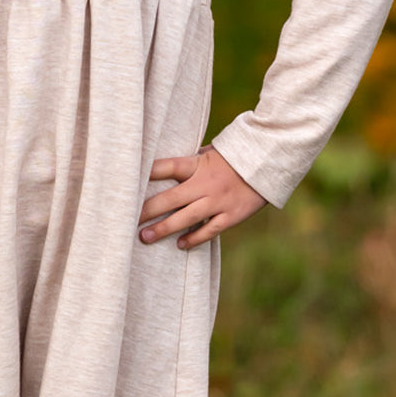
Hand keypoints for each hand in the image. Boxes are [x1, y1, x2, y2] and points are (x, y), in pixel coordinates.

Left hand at [138, 145, 266, 248]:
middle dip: (146, 210)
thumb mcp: (210, 151)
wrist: (269, 162)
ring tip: (144, 237)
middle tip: (126, 220)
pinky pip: (209, 231)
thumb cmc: (233, 157)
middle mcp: (206, 184)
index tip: (126, 182)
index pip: (166, 167)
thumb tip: (164, 169)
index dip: (146, 174)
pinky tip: (179, 245)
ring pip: (186, 218)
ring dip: (163, 228)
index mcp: (198, 164)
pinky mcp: (232, 215)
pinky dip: (194, 239)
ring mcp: (219, 201)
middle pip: (170, 198)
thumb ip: (190, 162)